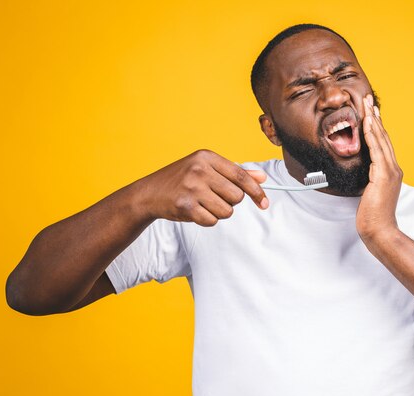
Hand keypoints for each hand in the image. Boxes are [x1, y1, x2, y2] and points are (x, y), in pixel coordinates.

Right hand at [135, 149, 268, 225]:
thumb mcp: (206, 169)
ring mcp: (192, 188)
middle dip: (230, 202)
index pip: (241, 175)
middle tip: (215, 197)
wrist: (149, 193)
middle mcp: (199, 170)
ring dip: (219, 212)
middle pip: (237, 196)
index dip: (256, 191)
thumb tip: (262, 178)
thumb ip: (234, 173)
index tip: (264, 202)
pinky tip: (195, 211)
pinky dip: (207, 220)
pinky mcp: (186, 207)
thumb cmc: (182, 180)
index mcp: (206, 157)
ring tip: (204, 204)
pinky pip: (212, 221)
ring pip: (227, 211)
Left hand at [356, 94, 402, 242]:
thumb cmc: (373, 216)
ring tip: (366, 105)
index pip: (383, 144)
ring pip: (381, 140)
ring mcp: (390, 172)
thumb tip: (364, 173)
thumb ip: (370, 179)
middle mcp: (394, 169)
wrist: (380, 230)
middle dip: (375, 117)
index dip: (377, 126)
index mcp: (391, 172)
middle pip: (383, 137)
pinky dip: (372, 135)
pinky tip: (367, 124)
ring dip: (373, 121)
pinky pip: (376, 151)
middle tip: (368, 99)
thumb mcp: (371, 192)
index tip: (370, 111)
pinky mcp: (383, 176)